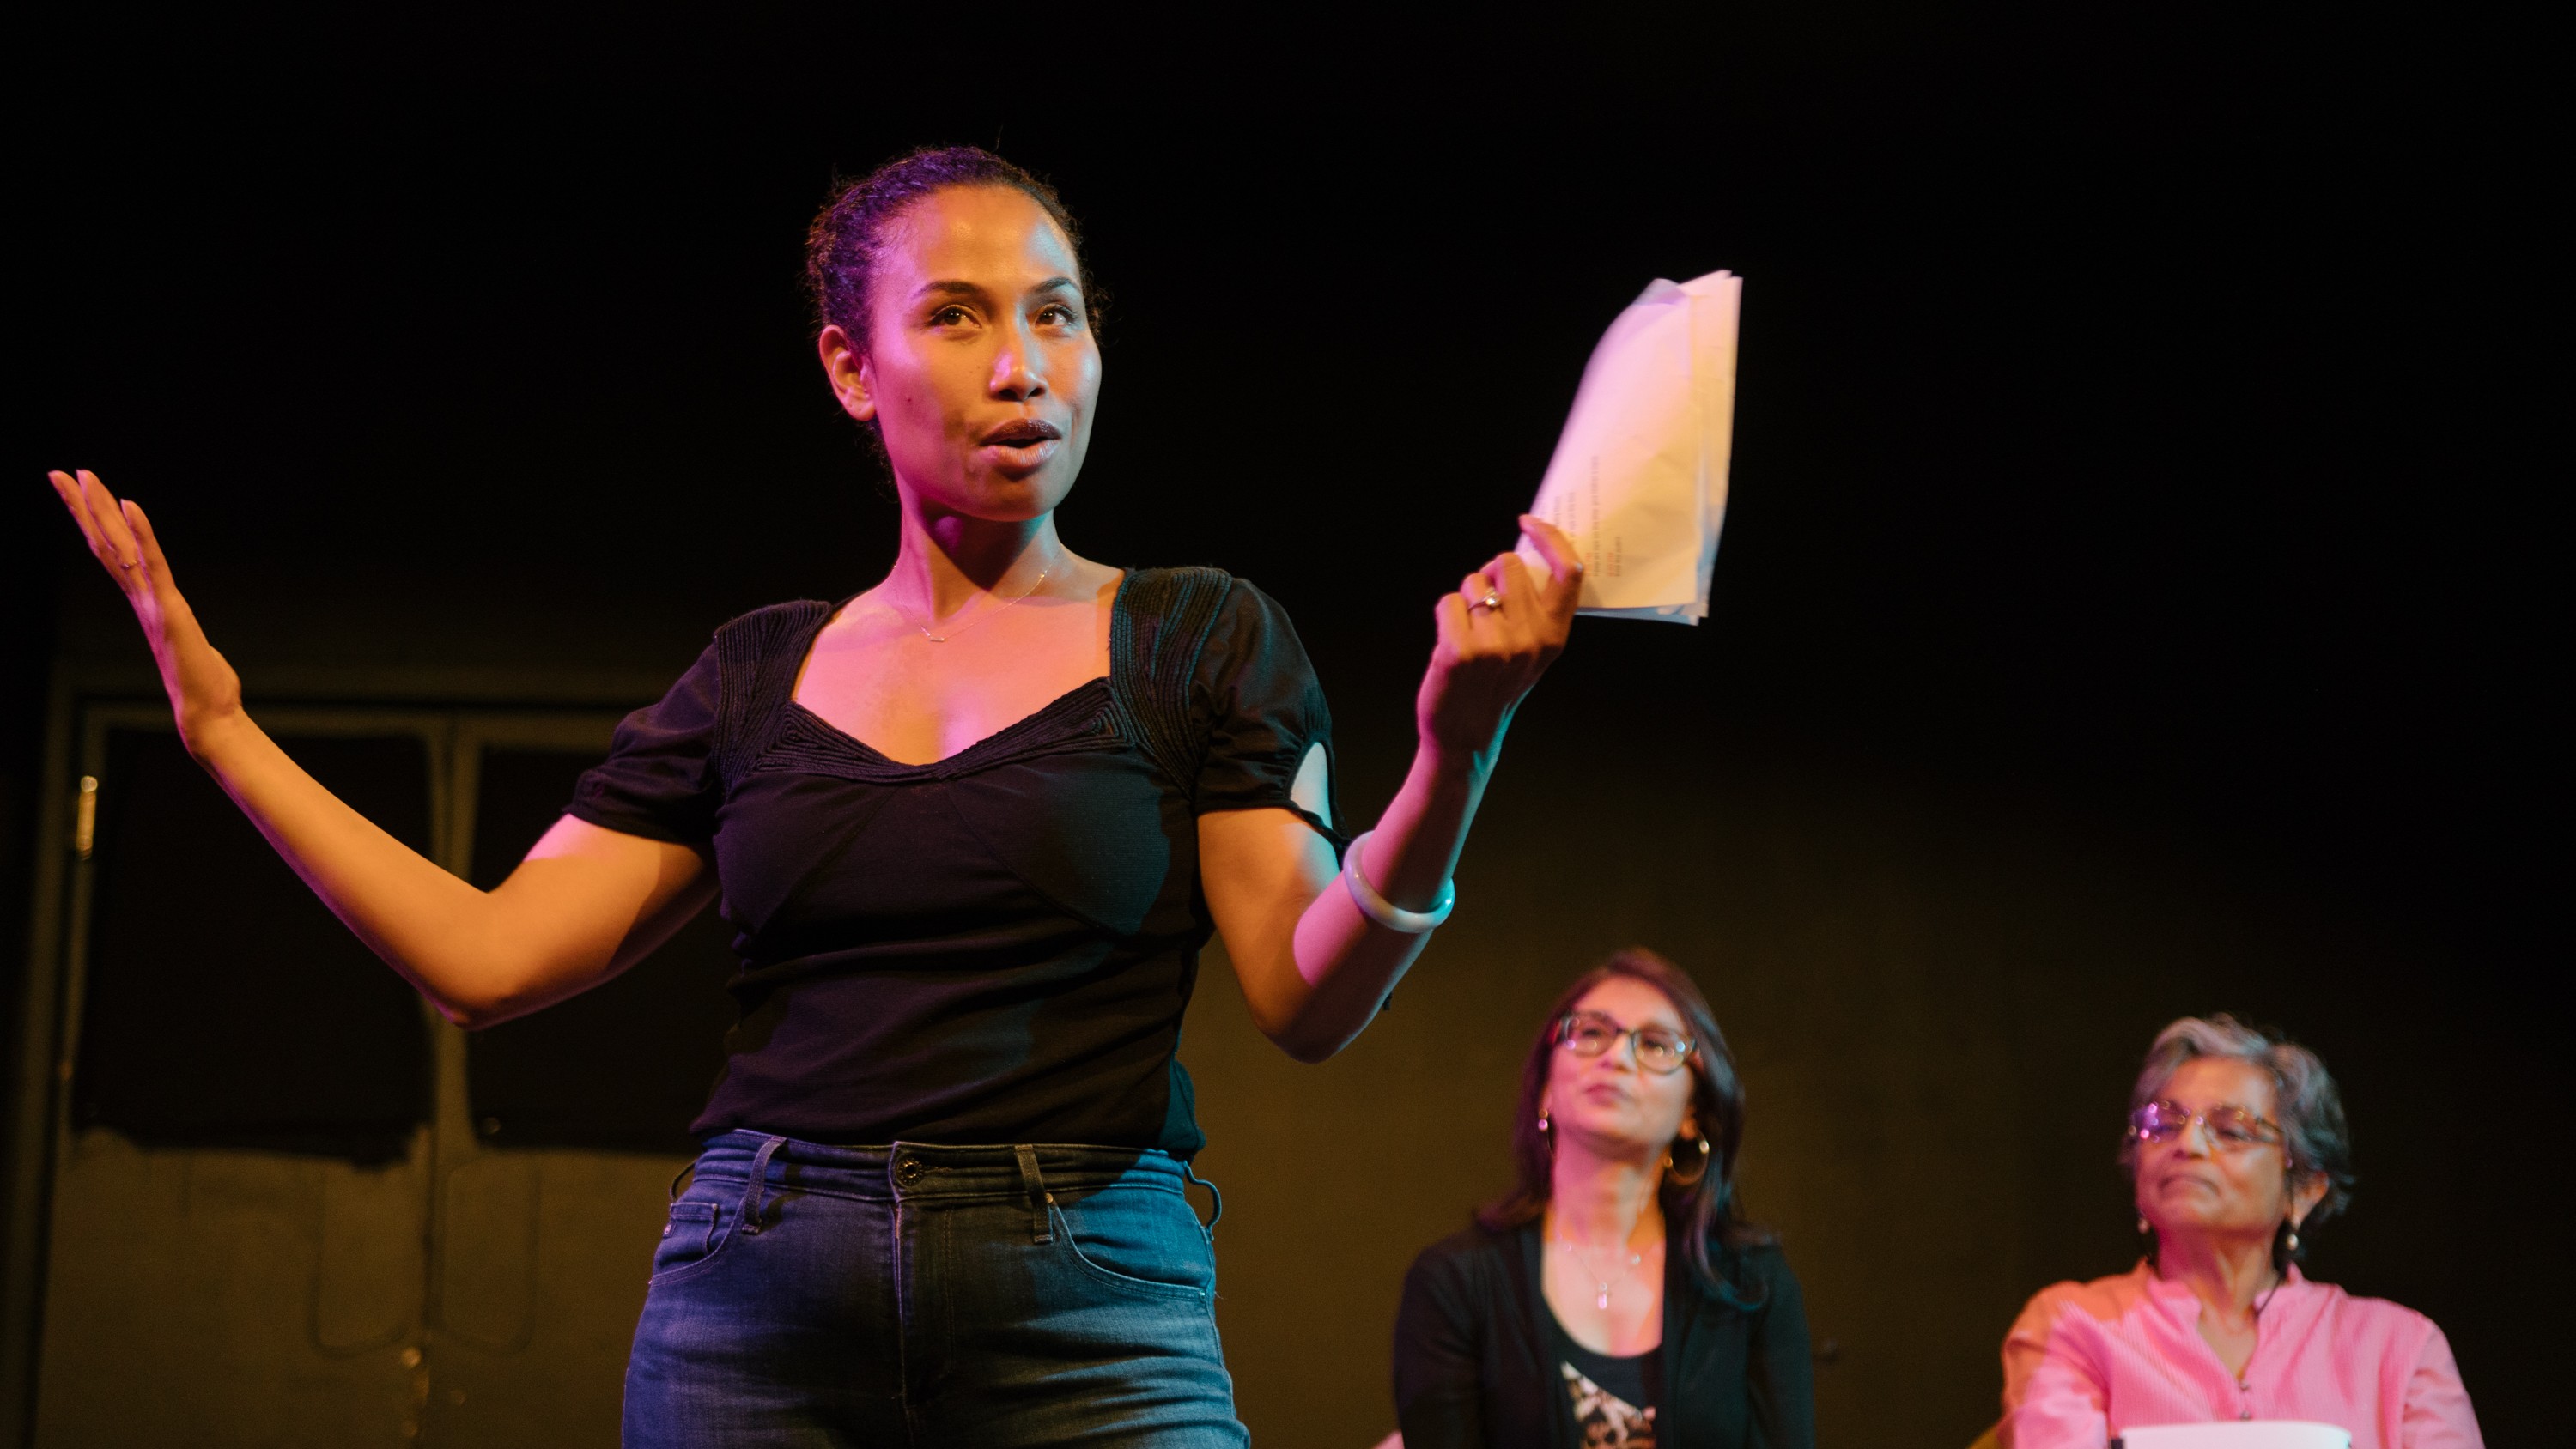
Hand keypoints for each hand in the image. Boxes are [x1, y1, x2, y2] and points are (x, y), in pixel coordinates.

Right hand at [48, 469, 244, 750]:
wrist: (207, 715)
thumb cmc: (202, 685)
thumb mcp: (186, 640)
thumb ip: (176, 625)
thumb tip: (175, 622)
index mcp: (143, 602)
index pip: (110, 554)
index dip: (92, 522)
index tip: (75, 492)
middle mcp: (140, 599)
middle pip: (103, 543)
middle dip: (82, 506)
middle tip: (60, 472)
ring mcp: (151, 603)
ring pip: (119, 548)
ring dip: (101, 510)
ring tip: (85, 477)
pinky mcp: (170, 609)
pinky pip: (153, 564)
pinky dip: (141, 534)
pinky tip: (129, 505)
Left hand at [1416, 515, 1582, 760]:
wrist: (1466, 737)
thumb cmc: (1495, 686)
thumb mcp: (1530, 652)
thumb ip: (1532, 610)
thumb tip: (1512, 558)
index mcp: (1553, 636)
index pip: (1568, 572)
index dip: (1551, 538)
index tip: (1528, 524)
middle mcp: (1530, 639)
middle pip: (1507, 563)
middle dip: (1489, 573)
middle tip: (1484, 604)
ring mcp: (1495, 645)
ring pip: (1472, 582)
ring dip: (1465, 599)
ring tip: (1468, 634)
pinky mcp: (1460, 650)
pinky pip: (1447, 602)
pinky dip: (1444, 616)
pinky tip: (1450, 645)